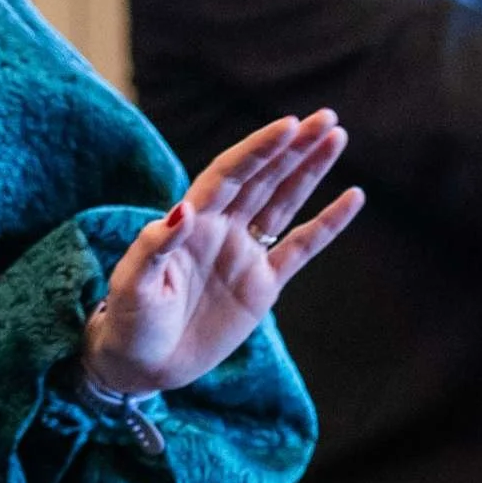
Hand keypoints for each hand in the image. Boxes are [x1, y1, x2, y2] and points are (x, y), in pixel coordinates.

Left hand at [79, 113, 363, 400]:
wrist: (143, 364)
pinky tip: (353, 197)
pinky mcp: (262, 285)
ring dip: (310, 170)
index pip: (231, 173)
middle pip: (263, 177)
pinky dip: (327, 224)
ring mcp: (244, 254)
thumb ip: (153, 247)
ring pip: (284, 202)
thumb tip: (183, 210)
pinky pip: (301, 248)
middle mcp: (221, 229)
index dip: (259, 149)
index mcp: (190, 221)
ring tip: (336, 137)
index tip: (289, 125)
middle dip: (294, 148)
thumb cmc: (128, 321)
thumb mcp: (133, 284)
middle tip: (327, 118)